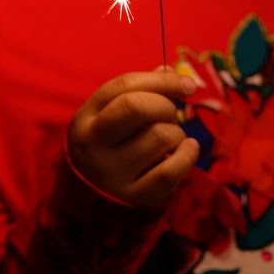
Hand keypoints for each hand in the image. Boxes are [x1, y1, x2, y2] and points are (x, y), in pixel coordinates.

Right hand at [67, 68, 198, 209]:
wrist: (92, 202)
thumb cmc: (110, 147)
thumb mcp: (110, 117)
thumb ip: (139, 92)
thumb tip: (171, 71)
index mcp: (86, 119)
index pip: (124, 85)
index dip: (162, 80)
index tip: (188, 85)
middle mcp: (92, 146)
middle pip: (138, 107)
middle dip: (166, 106)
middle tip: (169, 117)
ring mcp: (111, 174)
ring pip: (161, 136)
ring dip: (177, 133)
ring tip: (169, 140)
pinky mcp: (133, 197)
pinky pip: (171, 169)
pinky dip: (188, 155)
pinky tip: (187, 150)